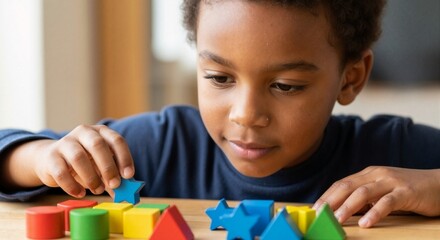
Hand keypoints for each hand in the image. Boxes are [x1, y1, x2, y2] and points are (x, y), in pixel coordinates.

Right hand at [32, 125, 134, 197]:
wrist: (51, 159)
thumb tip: (126, 193)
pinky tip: (80, 193)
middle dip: (108, 166)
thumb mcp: (101, 166)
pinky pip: (61, 172)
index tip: (129, 175)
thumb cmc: (85, 163)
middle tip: (115, 184)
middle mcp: (83, 132)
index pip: (116, 140)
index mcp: (100, 132)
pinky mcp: (51, 156)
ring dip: (91, 177)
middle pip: (97, 145)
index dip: (124, 157)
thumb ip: (113, 176)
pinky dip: (72, 185)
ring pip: (79, 157)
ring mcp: (65, 142)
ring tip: (98, 190)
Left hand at [313, 166, 439, 227]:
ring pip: (363, 193)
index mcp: (368, 174)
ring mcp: (391, 181)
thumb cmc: (408, 190)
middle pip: (347, 186)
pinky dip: (375, 212)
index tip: (314, 208)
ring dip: (347, 207)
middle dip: (331, 200)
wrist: (439, 184)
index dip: (326, 195)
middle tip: (318, 214)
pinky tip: (366, 223)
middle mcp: (377, 174)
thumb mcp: (382, 191)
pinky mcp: (406, 192)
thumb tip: (342, 211)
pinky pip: (387, 202)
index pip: (341, 183)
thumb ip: (365, 198)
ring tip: (337, 220)